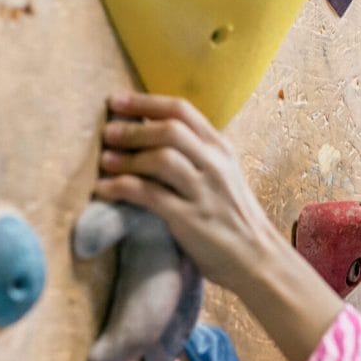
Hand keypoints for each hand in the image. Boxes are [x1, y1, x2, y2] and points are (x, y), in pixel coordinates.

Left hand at [94, 92, 280, 295]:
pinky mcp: (191, 218)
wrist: (256, 259)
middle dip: (133, 129)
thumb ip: (195, 154)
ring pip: (160, 159)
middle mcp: (215, 165)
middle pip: (170, 130)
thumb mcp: (222, 176)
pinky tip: (104, 189)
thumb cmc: (232, 217)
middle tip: (107, 132)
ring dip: (126, 158)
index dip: (145, 102)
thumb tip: (149, 133)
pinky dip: (121, 188)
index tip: (117, 101)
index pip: (182, 111)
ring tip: (105, 161)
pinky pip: (150, 195)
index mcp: (221, 149)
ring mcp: (204, 192)